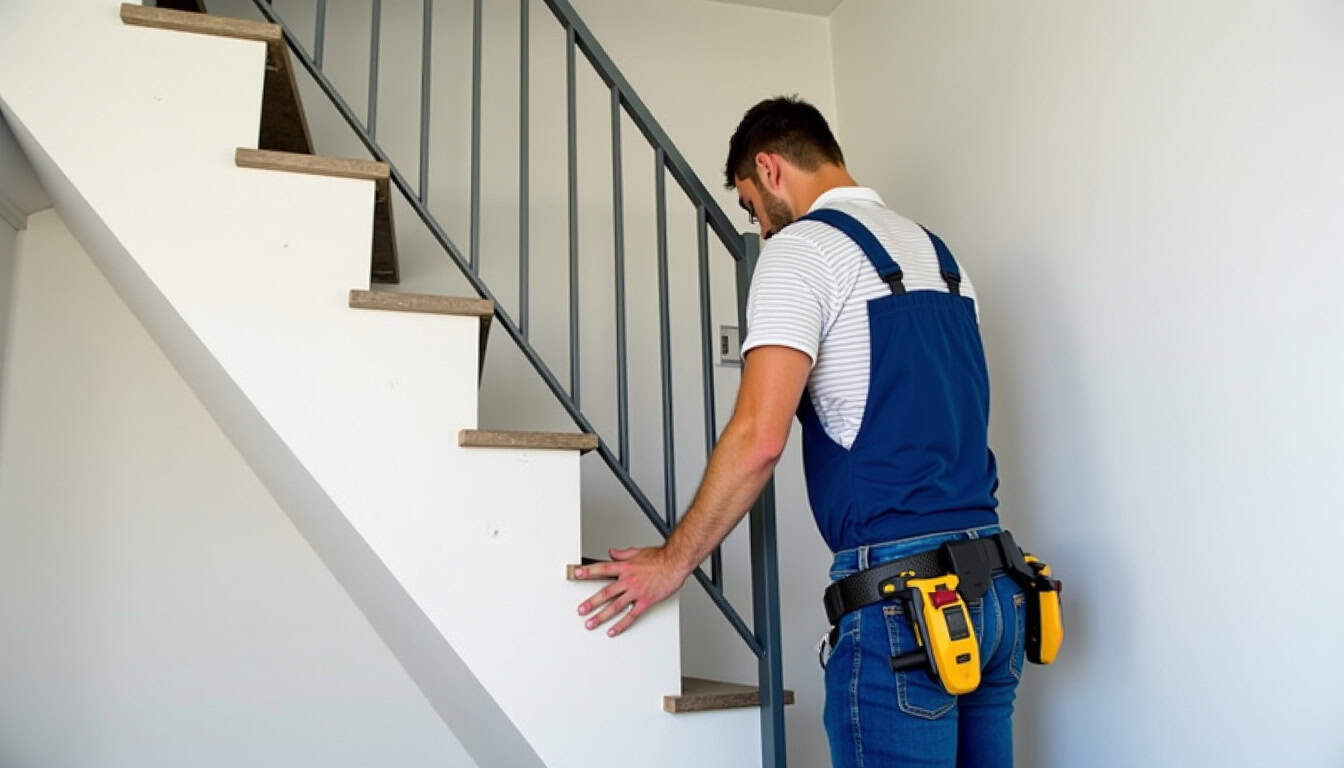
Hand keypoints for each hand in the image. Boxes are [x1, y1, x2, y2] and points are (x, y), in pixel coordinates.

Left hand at [574, 546, 688, 636]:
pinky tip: (612, 630)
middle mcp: (628, 580)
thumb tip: (611, 552)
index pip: (602, 568)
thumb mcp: (638, 551)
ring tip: (590, 623)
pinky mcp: (645, 601)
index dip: (588, 571)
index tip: (577, 574)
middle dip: (591, 602)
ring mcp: (636, 592)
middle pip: (606, 592)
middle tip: (581, 610)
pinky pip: (631, 615)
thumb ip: (622, 554)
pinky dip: (621, 624)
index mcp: (625, 567)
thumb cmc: (660, 558)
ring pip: (615, 606)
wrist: (675, 563)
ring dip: (601, 616)